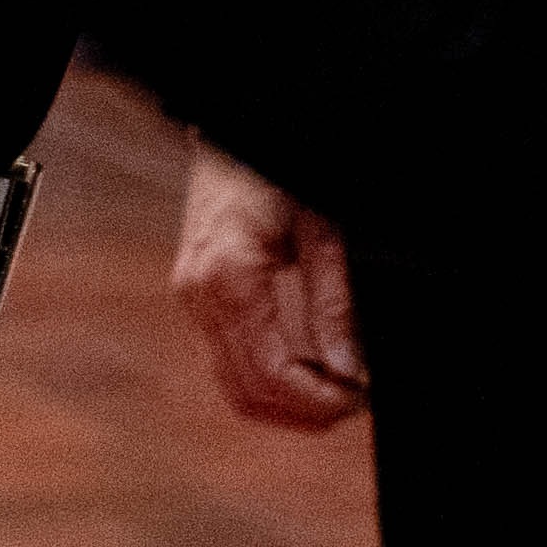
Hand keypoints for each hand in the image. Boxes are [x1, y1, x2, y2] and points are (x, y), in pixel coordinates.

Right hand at [164, 139, 365, 430]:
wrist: (233, 134)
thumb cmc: (278, 170)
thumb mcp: (322, 231)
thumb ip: (333, 303)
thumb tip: (348, 369)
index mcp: (229, 277)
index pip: (269, 372)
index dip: (315, 399)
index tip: (356, 401)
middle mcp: (198, 295)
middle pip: (245, 390)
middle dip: (301, 412)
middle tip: (352, 406)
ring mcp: (190, 298)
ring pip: (230, 384)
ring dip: (282, 405)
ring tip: (334, 399)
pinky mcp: (195, 296)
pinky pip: (225, 359)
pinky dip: (264, 381)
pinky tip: (304, 377)